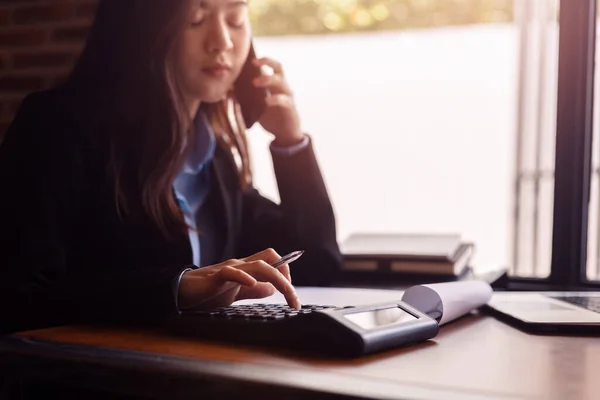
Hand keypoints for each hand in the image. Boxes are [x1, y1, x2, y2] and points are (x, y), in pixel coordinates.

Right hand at [177, 248, 299, 310]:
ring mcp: (229, 269)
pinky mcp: (215, 277)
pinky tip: (252, 284)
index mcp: (246, 269)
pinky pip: (231, 272)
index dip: (286, 272)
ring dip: (277, 278)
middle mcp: (240, 265)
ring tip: (287, 293)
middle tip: (294, 299)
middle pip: (270, 259)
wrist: (181, 293)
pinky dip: (244, 277)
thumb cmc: (208, 293)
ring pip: (258, 265)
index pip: (273, 261)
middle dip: (287, 276)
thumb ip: (253, 292)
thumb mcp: (236, 295)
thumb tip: (273, 290)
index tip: (292, 294)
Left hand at [252, 57, 304, 146]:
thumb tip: (229, 88)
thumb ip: (248, 96)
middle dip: (267, 62)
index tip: (250, 59)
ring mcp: (287, 96)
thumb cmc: (270, 118)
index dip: (263, 60)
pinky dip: (275, 99)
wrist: (285, 134)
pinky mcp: (290, 108)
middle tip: (254, 63)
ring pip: (281, 81)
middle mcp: (283, 87)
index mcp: (275, 85)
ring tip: (255, 82)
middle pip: (279, 68)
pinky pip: (284, 100)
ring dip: (268, 79)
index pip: (272, 66)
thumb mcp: (257, 105)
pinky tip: (266, 101)